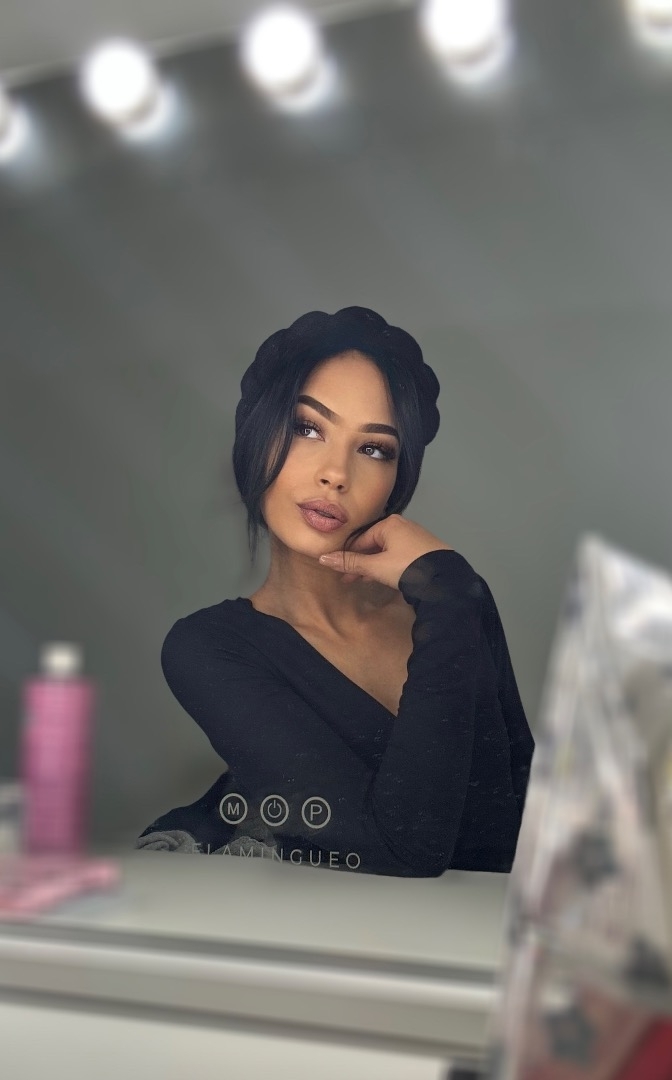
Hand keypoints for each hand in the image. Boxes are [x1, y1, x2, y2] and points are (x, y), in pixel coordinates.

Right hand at [318, 513, 452, 591]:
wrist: (443, 579)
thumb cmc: (407, 567)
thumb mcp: (376, 566)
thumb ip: (350, 563)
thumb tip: (323, 558)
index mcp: (389, 524)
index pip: (360, 539)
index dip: (348, 556)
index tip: (338, 571)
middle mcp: (402, 525)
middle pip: (373, 544)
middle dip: (360, 562)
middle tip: (348, 579)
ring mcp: (414, 537)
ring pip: (385, 550)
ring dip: (372, 565)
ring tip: (362, 581)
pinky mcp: (423, 549)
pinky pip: (398, 554)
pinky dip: (387, 564)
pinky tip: (383, 577)